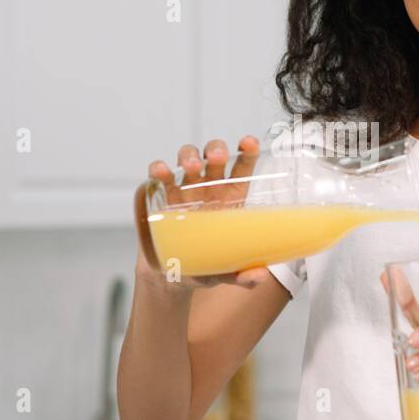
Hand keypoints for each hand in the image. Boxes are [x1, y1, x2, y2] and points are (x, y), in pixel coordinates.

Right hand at [139, 136, 270, 289]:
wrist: (171, 276)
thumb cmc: (205, 266)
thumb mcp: (226, 272)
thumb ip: (244, 275)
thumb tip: (259, 276)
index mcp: (231, 197)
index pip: (243, 166)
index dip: (247, 150)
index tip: (249, 143)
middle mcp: (209, 186)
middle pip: (214, 155)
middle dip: (216, 150)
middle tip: (218, 157)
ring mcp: (184, 187)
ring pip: (187, 157)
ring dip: (189, 156)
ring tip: (191, 167)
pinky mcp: (161, 195)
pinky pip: (159, 175)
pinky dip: (159, 169)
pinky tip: (162, 172)